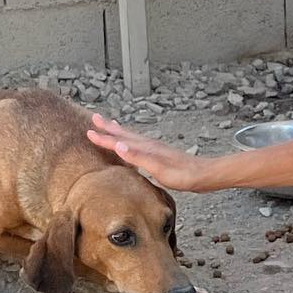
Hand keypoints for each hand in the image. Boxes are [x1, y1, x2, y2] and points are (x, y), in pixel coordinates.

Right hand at [87, 116, 208, 190]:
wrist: (204, 175)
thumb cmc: (183, 175)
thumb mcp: (159, 170)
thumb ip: (139, 158)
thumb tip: (118, 146)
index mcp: (146, 149)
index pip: (119, 141)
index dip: (104, 138)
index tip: (88, 131)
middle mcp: (149, 145)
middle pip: (125, 133)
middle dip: (109, 127)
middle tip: (95, 117)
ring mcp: (155, 149)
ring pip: (132, 136)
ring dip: (119, 131)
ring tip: (110, 125)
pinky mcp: (161, 155)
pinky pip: (139, 143)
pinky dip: (130, 140)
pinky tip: (133, 144)